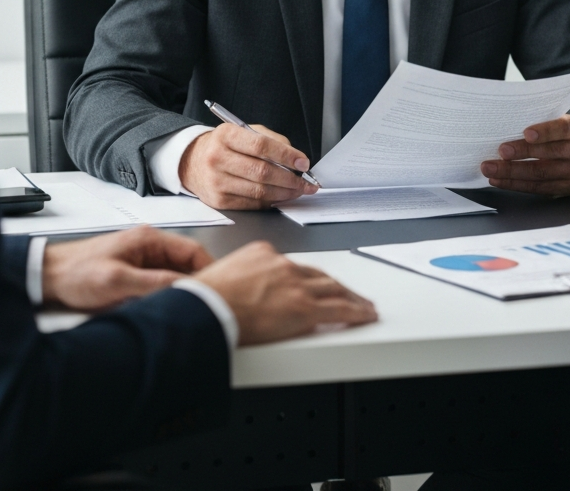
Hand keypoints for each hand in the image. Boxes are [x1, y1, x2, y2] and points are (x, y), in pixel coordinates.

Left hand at [42, 226, 213, 309]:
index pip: (192, 250)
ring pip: (173, 276)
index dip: (209, 268)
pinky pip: (159, 284)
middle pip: (186, 264)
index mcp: (149, 239)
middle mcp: (149, 246)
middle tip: (205, 302)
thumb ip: (153, 283)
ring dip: (179, 291)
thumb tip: (185, 287)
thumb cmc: (76, 272)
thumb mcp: (117, 280)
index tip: (219, 287)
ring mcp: (142, 260)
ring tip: (186, 308)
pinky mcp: (134, 274)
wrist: (47, 277)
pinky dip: (165, 296)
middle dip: (196, 283)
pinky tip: (164, 309)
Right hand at [179, 123, 318, 209]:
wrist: (193, 162)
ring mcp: (216, 181)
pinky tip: (281, 197)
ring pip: (259, 191)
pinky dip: (271, 202)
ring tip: (298, 190)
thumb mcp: (245, 131)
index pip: (261, 146)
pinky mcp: (218, 201)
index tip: (303, 162)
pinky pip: (252, 204)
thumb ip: (271, 140)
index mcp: (226, 135)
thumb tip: (295, 158)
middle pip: (262, 172)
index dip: (286, 156)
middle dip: (290, 179)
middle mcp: (217, 158)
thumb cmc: (225, 145)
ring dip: (284, 193)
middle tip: (306, 182)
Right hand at [193, 241, 377, 344]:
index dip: (309, 278)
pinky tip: (365, 315)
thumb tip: (241, 294)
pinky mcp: (304, 308)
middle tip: (349, 294)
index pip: (294, 266)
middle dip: (336, 286)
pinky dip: (356, 312)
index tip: (314, 285)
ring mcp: (296, 285)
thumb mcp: (223, 276)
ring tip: (363, 306)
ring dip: (352, 298)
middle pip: (319, 276)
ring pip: (334, 289)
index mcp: (264, 254)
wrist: (205, 308)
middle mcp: (284, 265)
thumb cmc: (204, 299)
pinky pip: (339, 310)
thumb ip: (241, 280)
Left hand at [480, 113, 569, 196]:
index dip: (546, 131)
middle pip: (549, 153)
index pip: (564, 128)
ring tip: (491, 169)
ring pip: (541, 174)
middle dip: (522, 152)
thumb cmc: (556, 132)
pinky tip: (499, 180)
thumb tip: (504, 125)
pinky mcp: (565, 188)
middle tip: (501, 151)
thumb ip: (538, 122)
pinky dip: (515, 184)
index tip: (526, 133)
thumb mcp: (554, 120)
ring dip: (512, 172)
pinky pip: (538, 188)